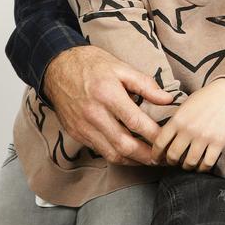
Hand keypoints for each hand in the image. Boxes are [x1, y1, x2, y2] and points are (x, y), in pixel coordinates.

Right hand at [43, 45, 173, 165]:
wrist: (57, 68)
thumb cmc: (91, 64)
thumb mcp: (120, 67)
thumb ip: (145, 84)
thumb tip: (167, 99)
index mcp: (108, 95)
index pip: (135, 121)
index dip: (154, 134)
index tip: (168, 138)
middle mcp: (94, 114)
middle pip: (124, 144)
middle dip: (146, 155)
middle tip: (162, 157)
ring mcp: (83, 127)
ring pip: (112, 154)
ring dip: (133, 161)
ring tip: (150, 160)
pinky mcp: (77, 134)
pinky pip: (100, 151)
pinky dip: (117, 156)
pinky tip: (130, 154)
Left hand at [151, 78, 224, 170]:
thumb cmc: (204, 99)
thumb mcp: (184, 106)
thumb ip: (174, 122)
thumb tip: (162, 141)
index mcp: (178, 119)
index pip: (160, 143)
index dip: (155, 155)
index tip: (156, 160)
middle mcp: (189, 129)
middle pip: (173, 156)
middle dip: (171, 162)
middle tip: (174, 161)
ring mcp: (204, 136)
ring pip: (189, 162)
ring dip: (187, 166)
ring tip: (188, 163)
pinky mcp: (218, 142)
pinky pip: (207, 163)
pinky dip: (203, 168)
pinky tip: (202, 164)